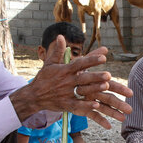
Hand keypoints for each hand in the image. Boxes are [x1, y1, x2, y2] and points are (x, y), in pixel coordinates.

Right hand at [10, 36, 132, 128]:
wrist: (33, 96)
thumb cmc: (44, 78)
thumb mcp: (50, 63)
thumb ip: (58, 51)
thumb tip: (60, 36)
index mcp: (64, 70)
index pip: (80, 63)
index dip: (92, 60)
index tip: (104, 56)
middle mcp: (66, 81)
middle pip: (83, 78)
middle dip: (96, 76)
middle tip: (109, 74)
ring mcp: (66, 93)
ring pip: (82, 91)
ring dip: (94, 89)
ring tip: (106, 86)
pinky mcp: (65, 104)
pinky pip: (77, 105)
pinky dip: (86, 105)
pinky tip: (96, 105)